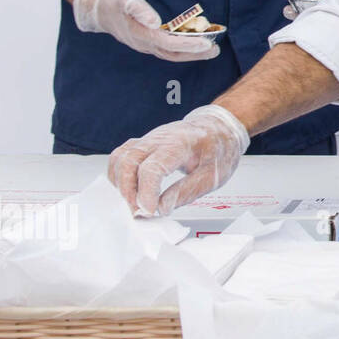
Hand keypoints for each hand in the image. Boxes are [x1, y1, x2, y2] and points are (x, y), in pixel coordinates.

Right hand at [73, 0, 218, 61]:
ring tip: (210, 49)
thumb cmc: (110, 0)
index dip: (189, 45)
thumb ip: (139, 9)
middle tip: (215, 50)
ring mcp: (144, 43)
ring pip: (171, 53)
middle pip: (173, 54)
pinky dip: (182, 47)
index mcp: (140, 35)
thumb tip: (155, 21)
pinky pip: (167, 48)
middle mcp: (144, 43)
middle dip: (195, 54)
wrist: (93, 7)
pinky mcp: (145, 40)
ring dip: (191, 53)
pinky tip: (193, 42)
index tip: (207, 43)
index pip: (169, 44)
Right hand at [108, 104, 249, 216]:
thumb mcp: (213, 175)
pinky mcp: (143, 143)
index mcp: (180, 143)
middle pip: (128, 161)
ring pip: (119, 158)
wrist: (219, 127)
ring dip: (120, 184)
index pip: (152, 168)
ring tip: (134, 202)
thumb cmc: (219, 148)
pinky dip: (119, 175)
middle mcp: (159, 138)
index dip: (146, 192)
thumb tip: (161, 208)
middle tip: (138, 211)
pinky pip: (120, 156)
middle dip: (127, 191)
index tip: (149, 211)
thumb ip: (186, 192)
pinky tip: (130, 190)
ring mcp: (149, 139)